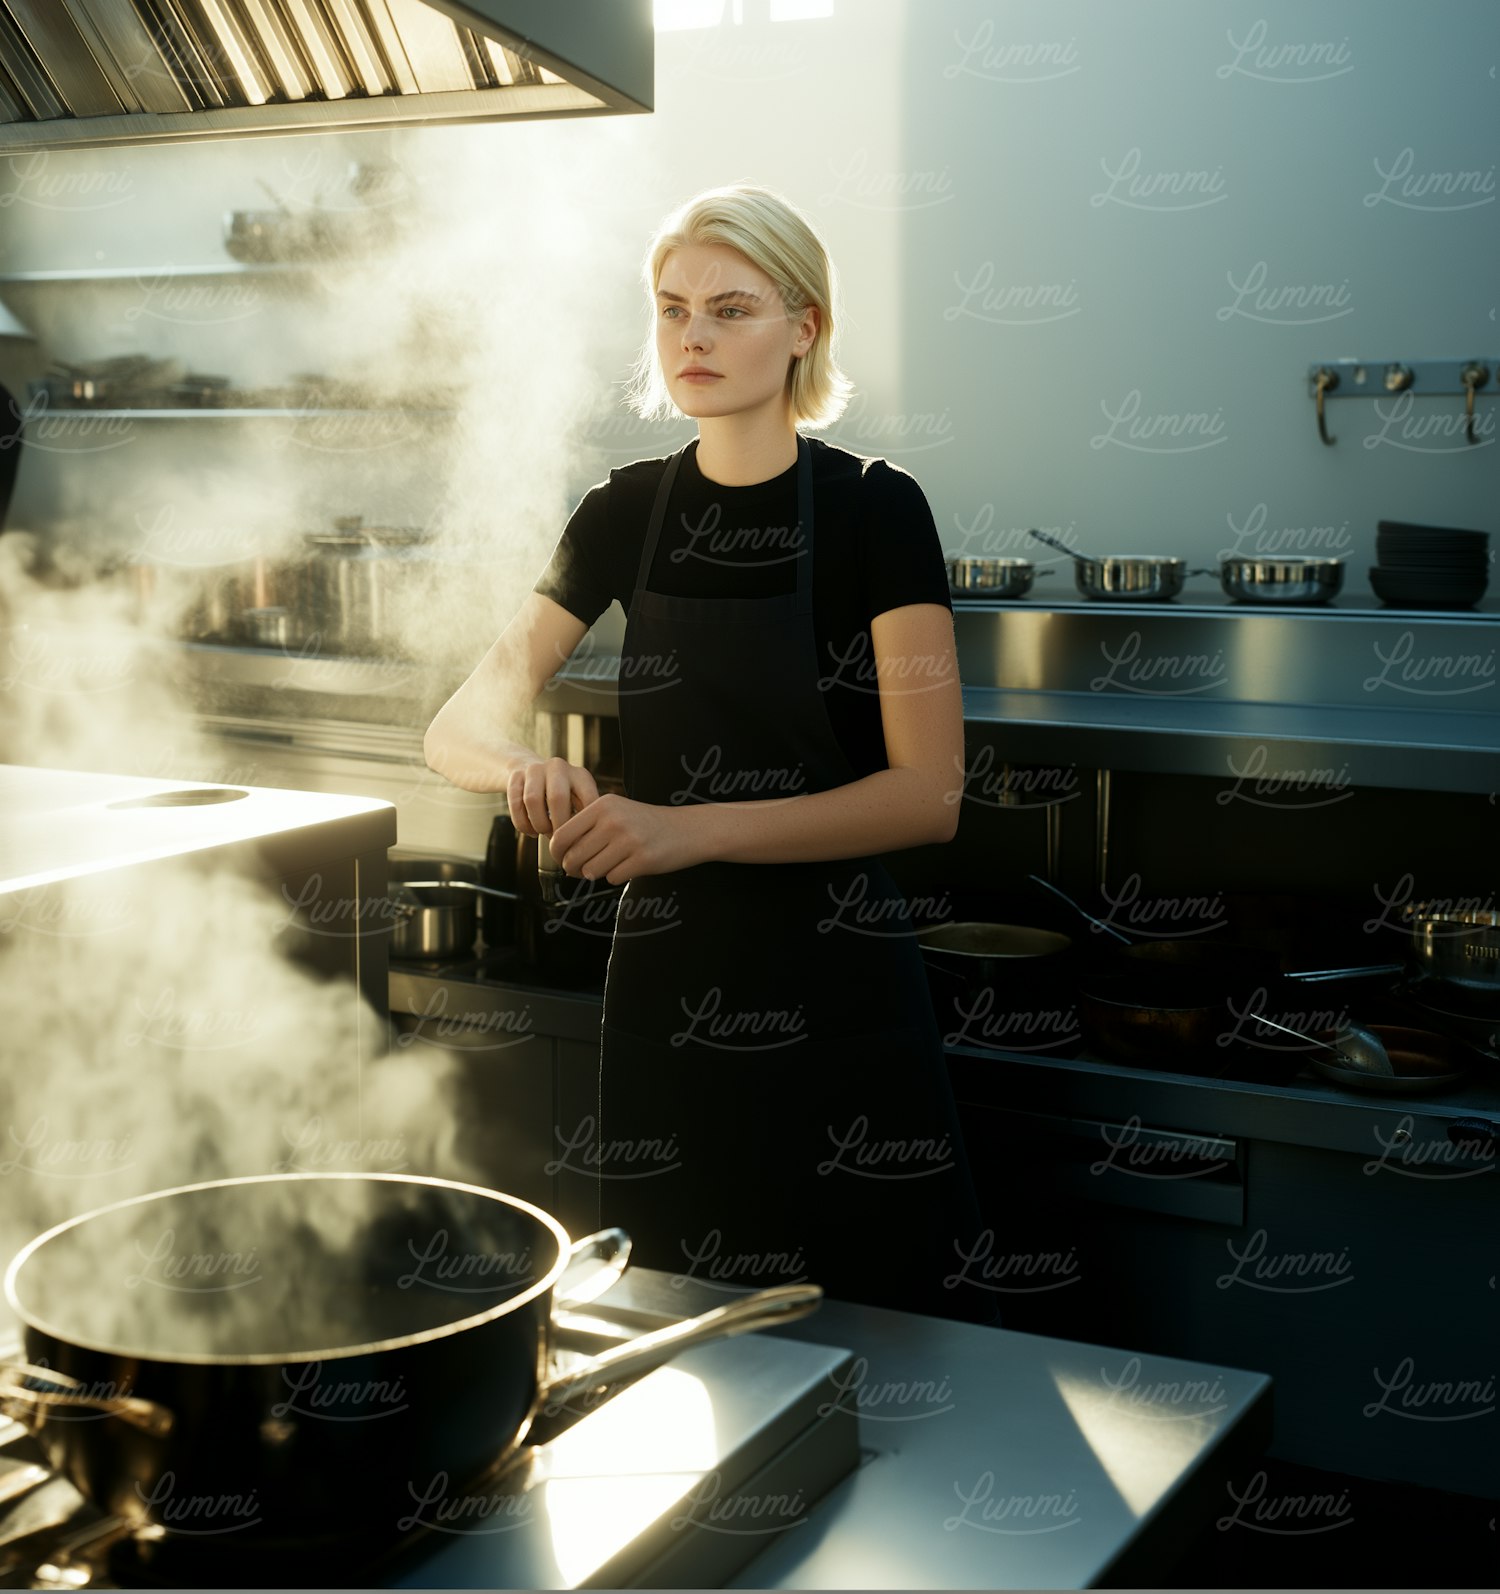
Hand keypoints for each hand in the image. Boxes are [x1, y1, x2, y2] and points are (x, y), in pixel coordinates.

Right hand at [507, 757, 598, 836]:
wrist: (529, 768)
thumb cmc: (561, 793)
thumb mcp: (578, 799)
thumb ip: (583, 815)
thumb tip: (583, 840)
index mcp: (580, 775)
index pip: (588, 798)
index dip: (584, 822)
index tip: (578, 837)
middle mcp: (558, 767)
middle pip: (557, 798)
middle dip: (558, 825)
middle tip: (558, 839)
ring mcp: (535, 769)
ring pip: (532, 800)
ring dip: (539, 824)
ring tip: (544, 832)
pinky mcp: (515, 776)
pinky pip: (515, 804)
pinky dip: (523, 824)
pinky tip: (531, 831)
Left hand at [549, 794, 703, 883]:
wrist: (688, 829)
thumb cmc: (645, 823)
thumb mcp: (616, 812)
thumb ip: (587, 827)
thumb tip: (561, 856)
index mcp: (602, 805)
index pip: (562, 835)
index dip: (557, 853)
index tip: (563, 859)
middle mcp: (613, 820)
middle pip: (574, 857)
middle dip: (575, 869)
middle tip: (584, 869)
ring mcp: (629, 840)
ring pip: (591, 871)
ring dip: (597, 873)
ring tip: (611, 864)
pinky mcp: (643, 859)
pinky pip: (613, 878)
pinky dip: (617, 877)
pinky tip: (628, 866)